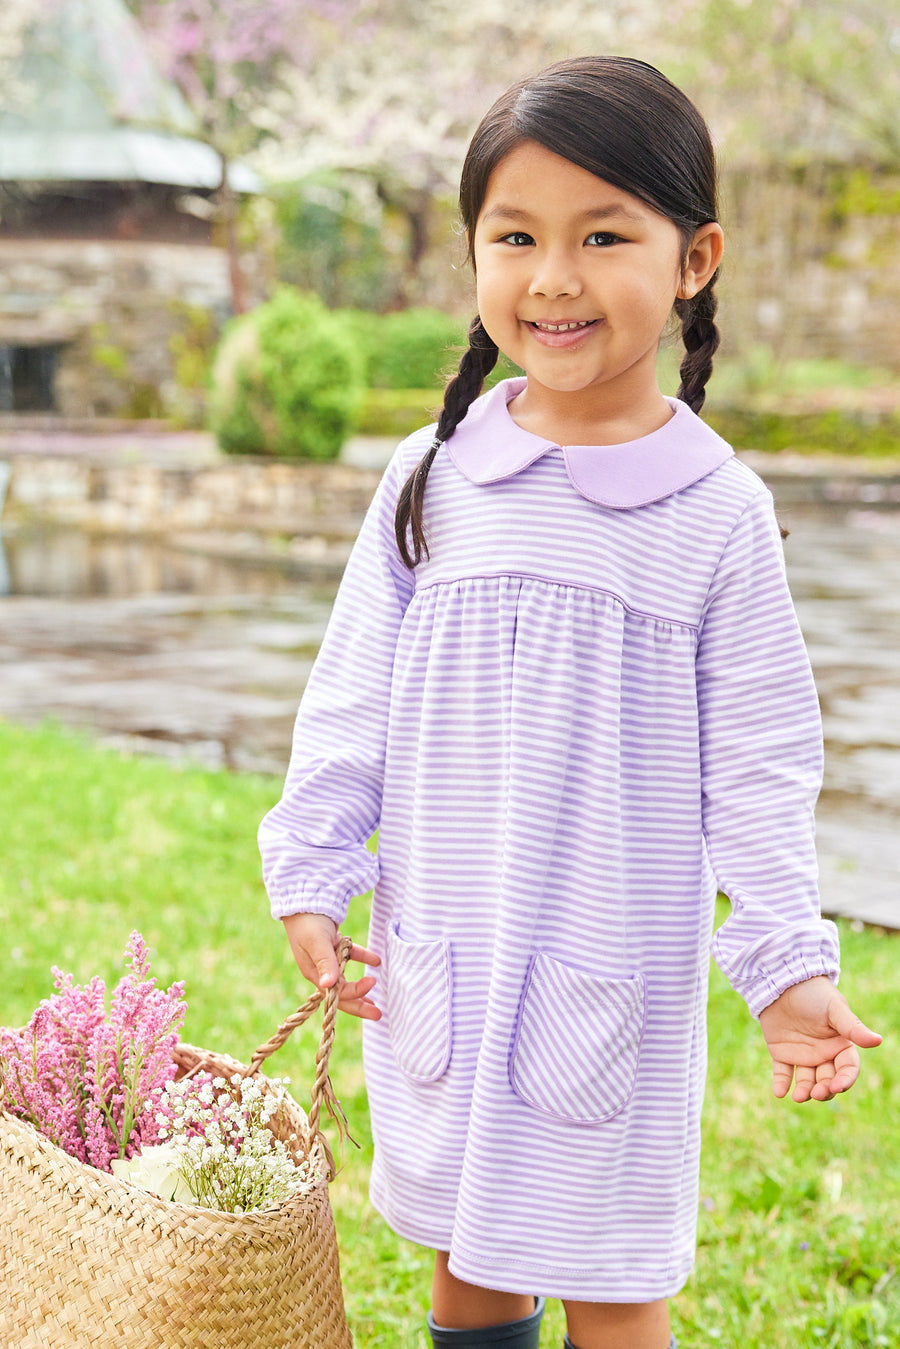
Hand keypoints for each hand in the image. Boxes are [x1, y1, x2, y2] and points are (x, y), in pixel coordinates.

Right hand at [282, 912, 381, 1020]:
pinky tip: (376, 961)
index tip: (372, 983)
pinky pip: (349, 956)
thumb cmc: (307, 921)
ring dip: (360, 987)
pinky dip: (362, 958)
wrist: (302, 898)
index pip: (336, 993)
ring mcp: (326, 959)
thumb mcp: (316, 942)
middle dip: (359, 1004)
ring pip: (345, 979)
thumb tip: (329, 985)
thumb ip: (325, 962)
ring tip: (376, 998)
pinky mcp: (332, 946)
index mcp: (313, 973)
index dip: (355, 993)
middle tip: (378, 1015)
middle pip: (341, 993)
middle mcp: (319, 970)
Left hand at [758, 975, 881, 1102]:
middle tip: (817, 1093)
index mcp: (840, 1044)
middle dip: (824, 1090)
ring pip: (806, 1081)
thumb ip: (853, 1028)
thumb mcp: (835, 1009)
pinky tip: (779, 1092)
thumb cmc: (814, 992)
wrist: (783, 980)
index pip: (847, 1069)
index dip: (845, 1080)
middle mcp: (823, 1054)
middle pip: (828, 1080)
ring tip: (799, 1096)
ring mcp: (803, 1055)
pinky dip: (781, 1084)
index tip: (837, 1086)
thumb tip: (877, 1041)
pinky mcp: (782, 1053)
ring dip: (804, 1091)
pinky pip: (783, 1073)